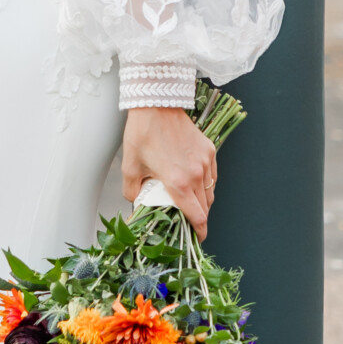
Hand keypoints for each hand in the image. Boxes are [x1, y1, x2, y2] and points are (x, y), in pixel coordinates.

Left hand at [122, 106, 216, 238]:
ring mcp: (205, 161)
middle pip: (206, 207)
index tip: (197, 238)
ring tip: (189, 203)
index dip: (199, 231)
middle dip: (199, 218)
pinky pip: (212, 175)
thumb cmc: (142, 133)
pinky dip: (206, 184)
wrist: (157, 105)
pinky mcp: (209, 150)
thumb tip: (137, 204)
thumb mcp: (130, 166)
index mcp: (178, 182)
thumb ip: (133, 191)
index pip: (197, 215)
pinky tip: (194, 183)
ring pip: (210, 191)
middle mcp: (196, 174)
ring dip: (202, 201)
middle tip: (188, 222)